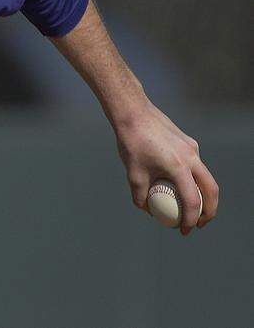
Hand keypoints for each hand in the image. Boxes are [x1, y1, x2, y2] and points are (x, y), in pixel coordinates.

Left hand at [113, 101, 218, 234]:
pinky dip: (193, 178)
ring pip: (206, 176)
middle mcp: (191, 157)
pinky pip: (195, 165)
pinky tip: (179, 184)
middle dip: (209, 210)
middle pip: (211, 190)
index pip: (192, 201)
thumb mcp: (133, 173)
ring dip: (203, 194)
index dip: (190, 219)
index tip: (185, 230)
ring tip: (193, 208)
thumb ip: (140, 194)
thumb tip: (147, 210)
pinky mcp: (188, 142)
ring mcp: (192, 148)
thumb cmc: (131, 142)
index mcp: (178, 167)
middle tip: (199, 224)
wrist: (133, 112)